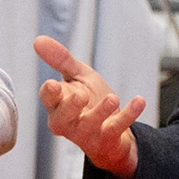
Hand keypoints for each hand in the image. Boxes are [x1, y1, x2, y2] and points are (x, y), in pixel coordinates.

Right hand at [34, 35, 144, 178]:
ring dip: (101, 112)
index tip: (53, 84)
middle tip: (81, 95)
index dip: (49, 93)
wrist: (112, 130)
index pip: (48, 99)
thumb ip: (60, 60)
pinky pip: (117, 127)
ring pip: (90, 125)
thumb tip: (38, 40)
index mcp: (57, 105)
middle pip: (62, 118)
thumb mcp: (77, 76)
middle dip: (70, 107)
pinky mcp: (108, 138)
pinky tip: (139, 101)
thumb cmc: (89, 100)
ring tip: (112, 98)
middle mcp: (68, 122)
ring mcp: (88, 132)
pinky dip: (129, 115)